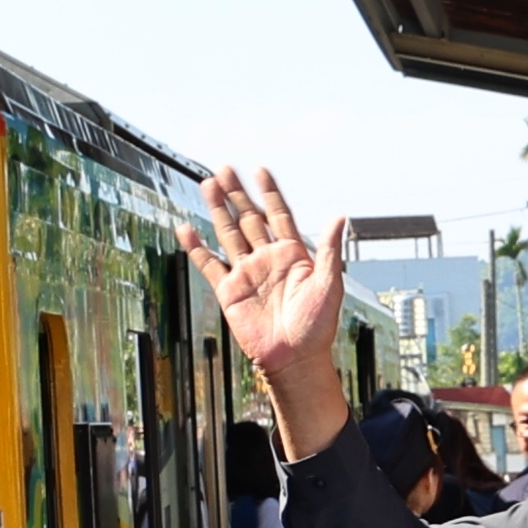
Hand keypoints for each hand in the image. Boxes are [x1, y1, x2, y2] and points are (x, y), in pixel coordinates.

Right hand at [182, 170, 352, 452]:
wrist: (295, 359)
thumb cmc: (317, 326)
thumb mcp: (330, 283)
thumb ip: (330, 249)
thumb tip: (341, 216)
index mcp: (293, 254)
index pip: (279, 215)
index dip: (269, 193)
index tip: (260, 171)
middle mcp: (267, 259)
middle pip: (249, 218)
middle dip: (237, 194)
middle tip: (225, 169)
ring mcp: (247, 273)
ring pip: (229, 233)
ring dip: (218, 210)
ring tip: (207, 185)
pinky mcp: (229, 291)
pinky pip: (209, 264)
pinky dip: (197, 247)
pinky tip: (186, 229)